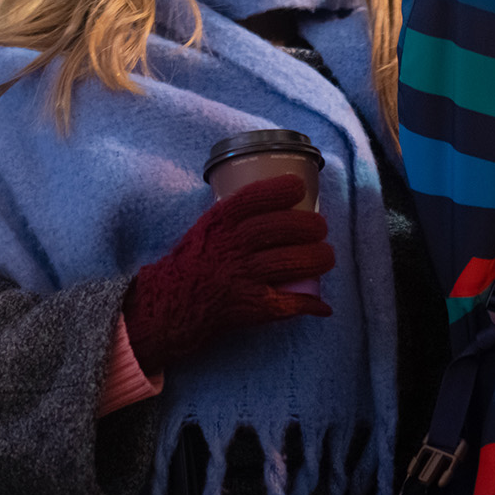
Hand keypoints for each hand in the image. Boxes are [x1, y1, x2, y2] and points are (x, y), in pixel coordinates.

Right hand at [123, 174, 333, 373]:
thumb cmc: (193, 261)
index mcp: (218, 223)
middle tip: (321, 227)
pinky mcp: (246, 307)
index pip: (251, 199)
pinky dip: (307, 303)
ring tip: (326, 256)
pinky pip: (283, 303)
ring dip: (315, 259)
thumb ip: (237, 213)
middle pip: (278, 229)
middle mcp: (229, 247)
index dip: (278, 190)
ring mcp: (239, 278)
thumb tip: (284, 197)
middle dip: (308, 226)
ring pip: (288, 263)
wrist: (167, 306)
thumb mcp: (208, 227)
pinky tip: (322, 304)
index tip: (299, 187)